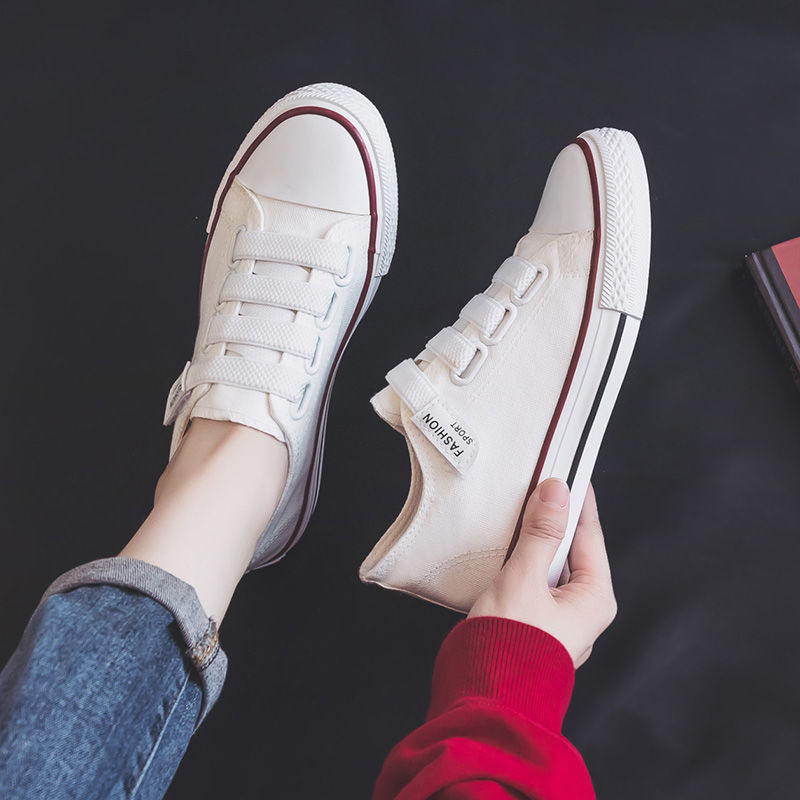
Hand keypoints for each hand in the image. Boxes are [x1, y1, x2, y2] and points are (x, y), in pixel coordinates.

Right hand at [468, 479, 616, 666]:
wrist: (483, 698)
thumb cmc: (508, 645)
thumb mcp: (524, 578)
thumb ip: (540, 533)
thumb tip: (556, 493)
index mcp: (595, 599)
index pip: (590, 534)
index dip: (578, 500)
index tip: (570, 471)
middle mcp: (585, 611)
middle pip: (575, 550)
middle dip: (556, 519)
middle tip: (542, 486)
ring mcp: (562, 621)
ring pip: (555, 566)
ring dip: (539, 540)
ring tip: (524, 512)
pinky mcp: (538, 626)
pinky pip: (540, 583)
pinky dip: (528, 561)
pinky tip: (512, 549)